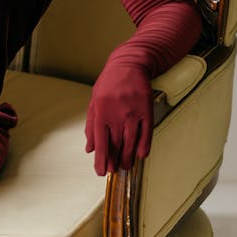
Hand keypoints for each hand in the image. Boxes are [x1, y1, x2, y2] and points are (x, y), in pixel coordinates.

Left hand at [84, 59, 152, 175]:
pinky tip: (141, 155)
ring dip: (128, 157)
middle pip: (116, 145)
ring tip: (125, 166)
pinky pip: (147, 132)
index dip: (101, 159)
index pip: (100, 142)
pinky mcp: (147, 110)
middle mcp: (117, 114)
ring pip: (131, 141)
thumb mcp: (94, 102)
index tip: (101, 171)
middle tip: (114, 171)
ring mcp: (133, 112)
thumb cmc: (109, 83)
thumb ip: (91, 126)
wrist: (129, 64)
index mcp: (101, 112)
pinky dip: (144, 145)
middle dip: (114, 161)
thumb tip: (90, 148)